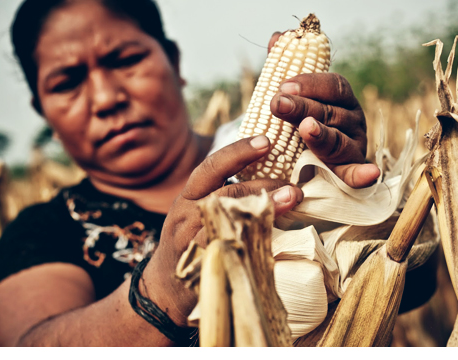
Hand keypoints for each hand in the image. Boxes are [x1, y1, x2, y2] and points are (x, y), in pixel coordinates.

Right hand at [143, 135, 302, 326]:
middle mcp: (186, 215)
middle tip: (293, 186)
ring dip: (264, 211)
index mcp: (188, 196)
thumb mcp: (197, 211)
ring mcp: (191, 242)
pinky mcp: (201, 266)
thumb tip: (271, 177)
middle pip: (225, 193)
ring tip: (291, 202)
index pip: (212, 167)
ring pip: (228, 221)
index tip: (267, 141)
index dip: (239, 152)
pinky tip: (275, 237)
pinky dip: (253, 242)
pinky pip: (229, 251)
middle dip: (262, 186)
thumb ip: (224, 194)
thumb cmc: (188, 240)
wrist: (163, 287)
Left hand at [267, 32, 379, 188]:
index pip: (333, 85)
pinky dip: (363, 174)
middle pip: (330, 111)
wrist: (304, 159)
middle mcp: (352, 119)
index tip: (283, 85)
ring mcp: (354, 145)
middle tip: (277, 103)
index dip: (310, 84)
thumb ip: (284, 66)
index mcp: (341, 98)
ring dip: (322, 135)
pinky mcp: (351, 170)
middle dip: (302, 107)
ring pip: (338, 140)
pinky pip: (356, 173)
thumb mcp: (291, 95)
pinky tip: (370, 174)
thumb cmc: (300, 120)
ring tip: (306, 129)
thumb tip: (278, 37)